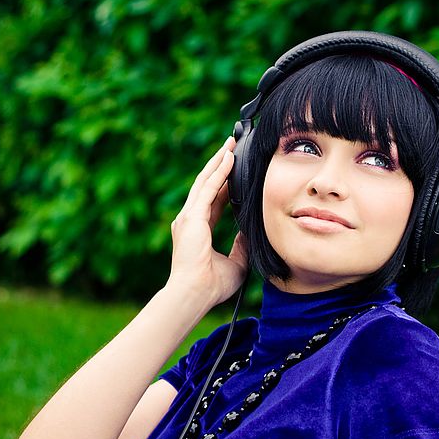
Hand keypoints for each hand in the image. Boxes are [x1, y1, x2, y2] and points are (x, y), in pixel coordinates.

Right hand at [166, 136, 248, 306]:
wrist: (195, 294)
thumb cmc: (212, 286)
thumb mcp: (236, 263)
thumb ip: (242, 246)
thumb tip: (251, 233)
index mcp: (198, 229)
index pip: (214, 200)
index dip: (225, 183)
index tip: (236, 170)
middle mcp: (190, 219)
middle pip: (207, 184)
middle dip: (220, 164)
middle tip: (232, 145)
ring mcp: (188, 217)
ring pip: (206, 181)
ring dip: (219, 161)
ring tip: (231, 144)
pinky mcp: (192, 217)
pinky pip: (208, 189)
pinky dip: (219, 172)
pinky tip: (229, 158)